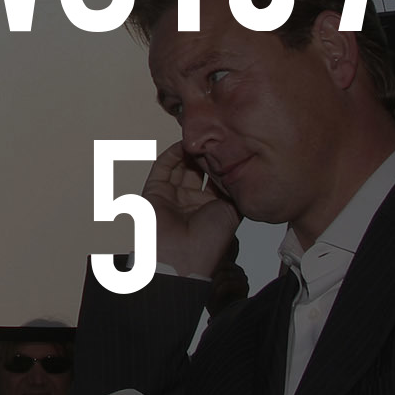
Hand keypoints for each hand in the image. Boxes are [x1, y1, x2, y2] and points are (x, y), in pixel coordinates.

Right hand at [143, 141, 240, 277]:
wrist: (183, 256)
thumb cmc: (208, 241)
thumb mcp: (232, 212)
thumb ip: (234, 191)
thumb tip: (238, 172)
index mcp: (209, 208)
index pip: (215, 179)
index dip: (222, 164)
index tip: (230, 148)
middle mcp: (191, 201)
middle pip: (197, 170)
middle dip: (206, 155)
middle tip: (215, 139)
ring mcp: (172, 195)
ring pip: (180, 165)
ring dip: (190, 151)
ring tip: (201, 138)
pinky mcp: (155, 190)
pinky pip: (163, 167)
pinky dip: (173, 153)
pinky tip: (184, 143)